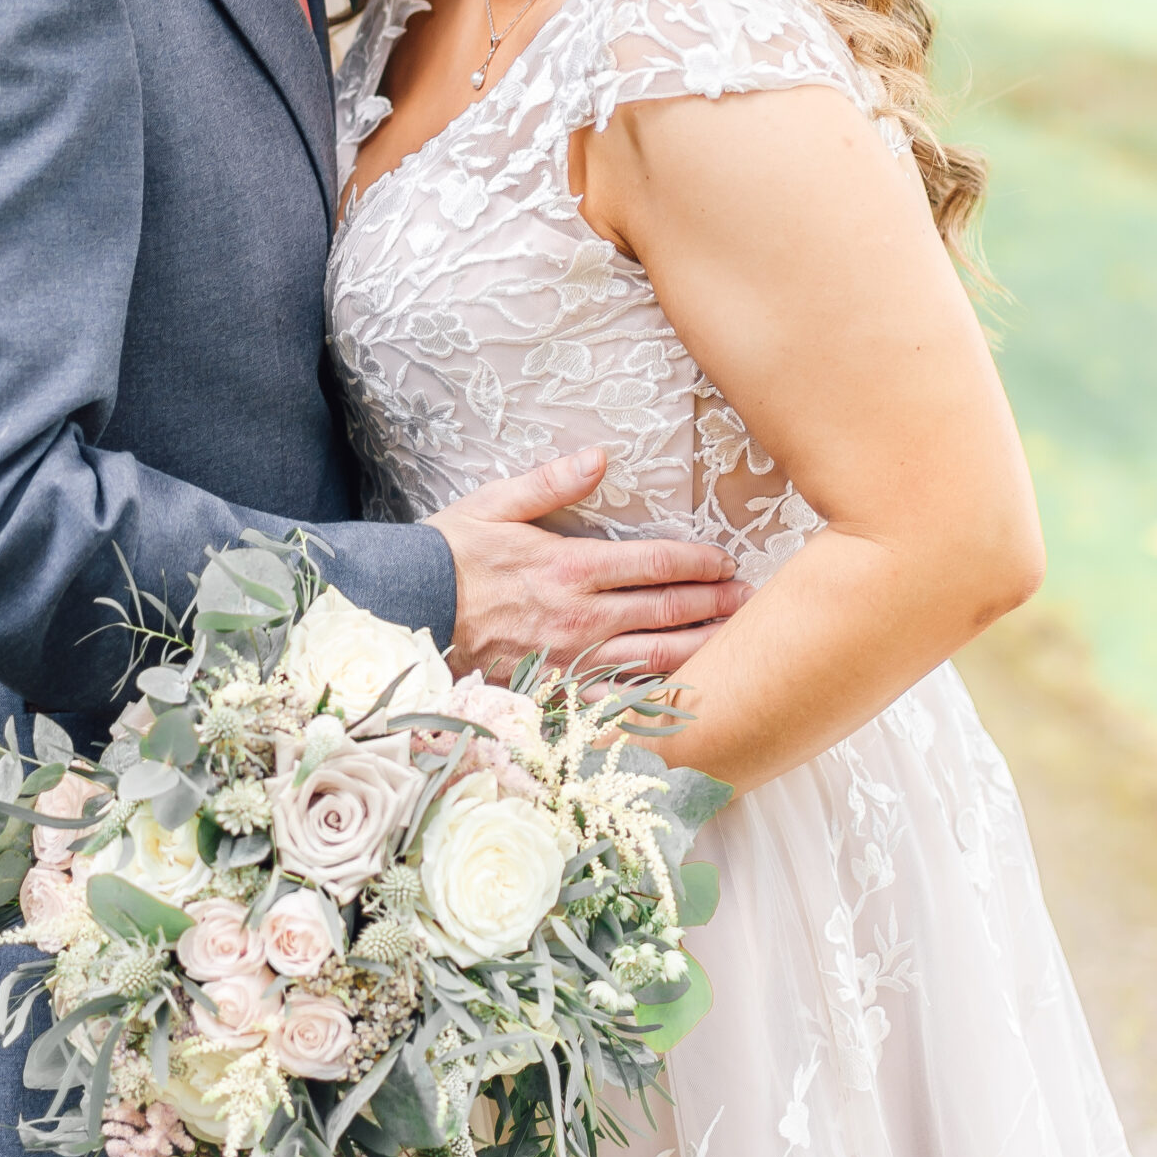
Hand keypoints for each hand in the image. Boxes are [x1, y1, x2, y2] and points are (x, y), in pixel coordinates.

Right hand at [428, 448, 750, 680]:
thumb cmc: (450, 555)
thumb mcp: (495, 503)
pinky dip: (654, 697)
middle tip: (750, 600)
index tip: (724, 561)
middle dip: (713, 604)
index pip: (653, 565)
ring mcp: (569, 660)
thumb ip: (552, 482)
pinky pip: (616, 699)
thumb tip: (600, 456)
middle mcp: (577, 617)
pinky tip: (683, 695)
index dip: (697, 563)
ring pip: (653, 658)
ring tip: (736, 641)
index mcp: (568, 566)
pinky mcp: (555, 691)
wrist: (407, 613)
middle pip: (665, 611)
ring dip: (700, 648)